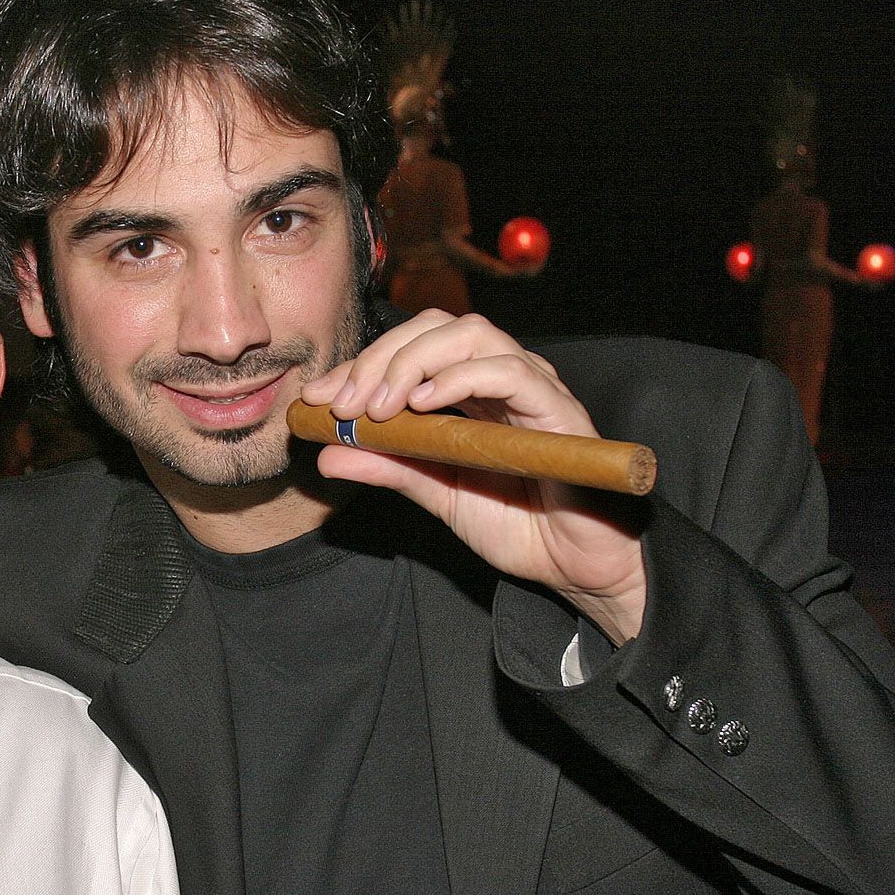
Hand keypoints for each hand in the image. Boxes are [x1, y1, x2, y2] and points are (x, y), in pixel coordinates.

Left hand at [299, 310, 647, 642]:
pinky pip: (509, 372)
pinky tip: (423, 404)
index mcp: (472, 391)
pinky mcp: (557, 408)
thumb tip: (328, 455)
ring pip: (472, 335)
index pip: (412, 349)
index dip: (362, 365)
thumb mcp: (436, 493)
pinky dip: (460, 378)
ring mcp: (532, 387)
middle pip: (437, 328)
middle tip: (343, 401)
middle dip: (381, 357)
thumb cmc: (518, 525)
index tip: (320, 397)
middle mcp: (502, 378)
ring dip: (414, 363)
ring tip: (379, 405)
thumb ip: (388, 468)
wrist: (574, 565)